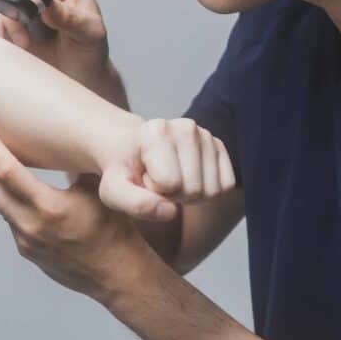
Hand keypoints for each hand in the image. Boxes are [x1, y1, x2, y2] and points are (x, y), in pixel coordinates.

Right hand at [0, 0, 112, 87]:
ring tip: (16, 53)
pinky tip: (3, 56)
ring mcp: (22, 8)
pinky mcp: (10, 27)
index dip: (26, 0)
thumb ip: (71, 18)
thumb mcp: (89, 34)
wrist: (82, 80)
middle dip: (7, 21)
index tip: (29, 23)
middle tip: (22, 45)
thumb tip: (48, 6)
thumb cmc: (91, 53)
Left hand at [0, 126, 145, 300]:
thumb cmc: (113, 228)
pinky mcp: (27, 251)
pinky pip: (14, 221)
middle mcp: (30, 225)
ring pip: (0, 205)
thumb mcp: (98, 189)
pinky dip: (10, 203)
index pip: (8, 171)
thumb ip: (75, 167)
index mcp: (48, 206)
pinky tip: (16, 193)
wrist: (117, 273)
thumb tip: (61, 142)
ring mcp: (26, 241)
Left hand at [109, 117, 236, 211]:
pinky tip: (187, 178)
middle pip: (194, 190)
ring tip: (170, 179)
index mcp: (156, 132)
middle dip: (174, 196)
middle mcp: (186, 127)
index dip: (155, 192)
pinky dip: (207, 190)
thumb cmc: (122, 170)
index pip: (170, 185)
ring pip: (212, 191)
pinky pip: (226, 185)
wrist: (131, 149)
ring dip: (190, 195)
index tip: (143, 179)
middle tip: (156, 181)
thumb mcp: (114, 191)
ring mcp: (206, 134)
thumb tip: (170, 212)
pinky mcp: (219, 145)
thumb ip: (136, 203)